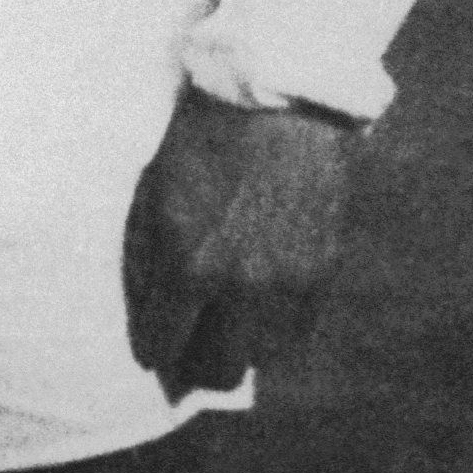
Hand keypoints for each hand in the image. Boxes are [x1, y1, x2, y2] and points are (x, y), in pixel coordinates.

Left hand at [121, 86, 360, 396]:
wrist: (278, 103)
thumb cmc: (202, 140)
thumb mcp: (156, 196)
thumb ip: (153, 257)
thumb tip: (154, 308)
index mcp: (186, 263)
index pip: (163, 341)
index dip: (151, 350)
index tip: (149, 350)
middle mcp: (239, 286)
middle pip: (216, 369)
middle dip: (195, 367)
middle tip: (187, 355)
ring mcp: (287, 285)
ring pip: (263, 359)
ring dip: (241, 351)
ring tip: (226, 332)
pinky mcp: (323, 274)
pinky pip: (298, 333)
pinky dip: (277, 331)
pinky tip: (260, 313)